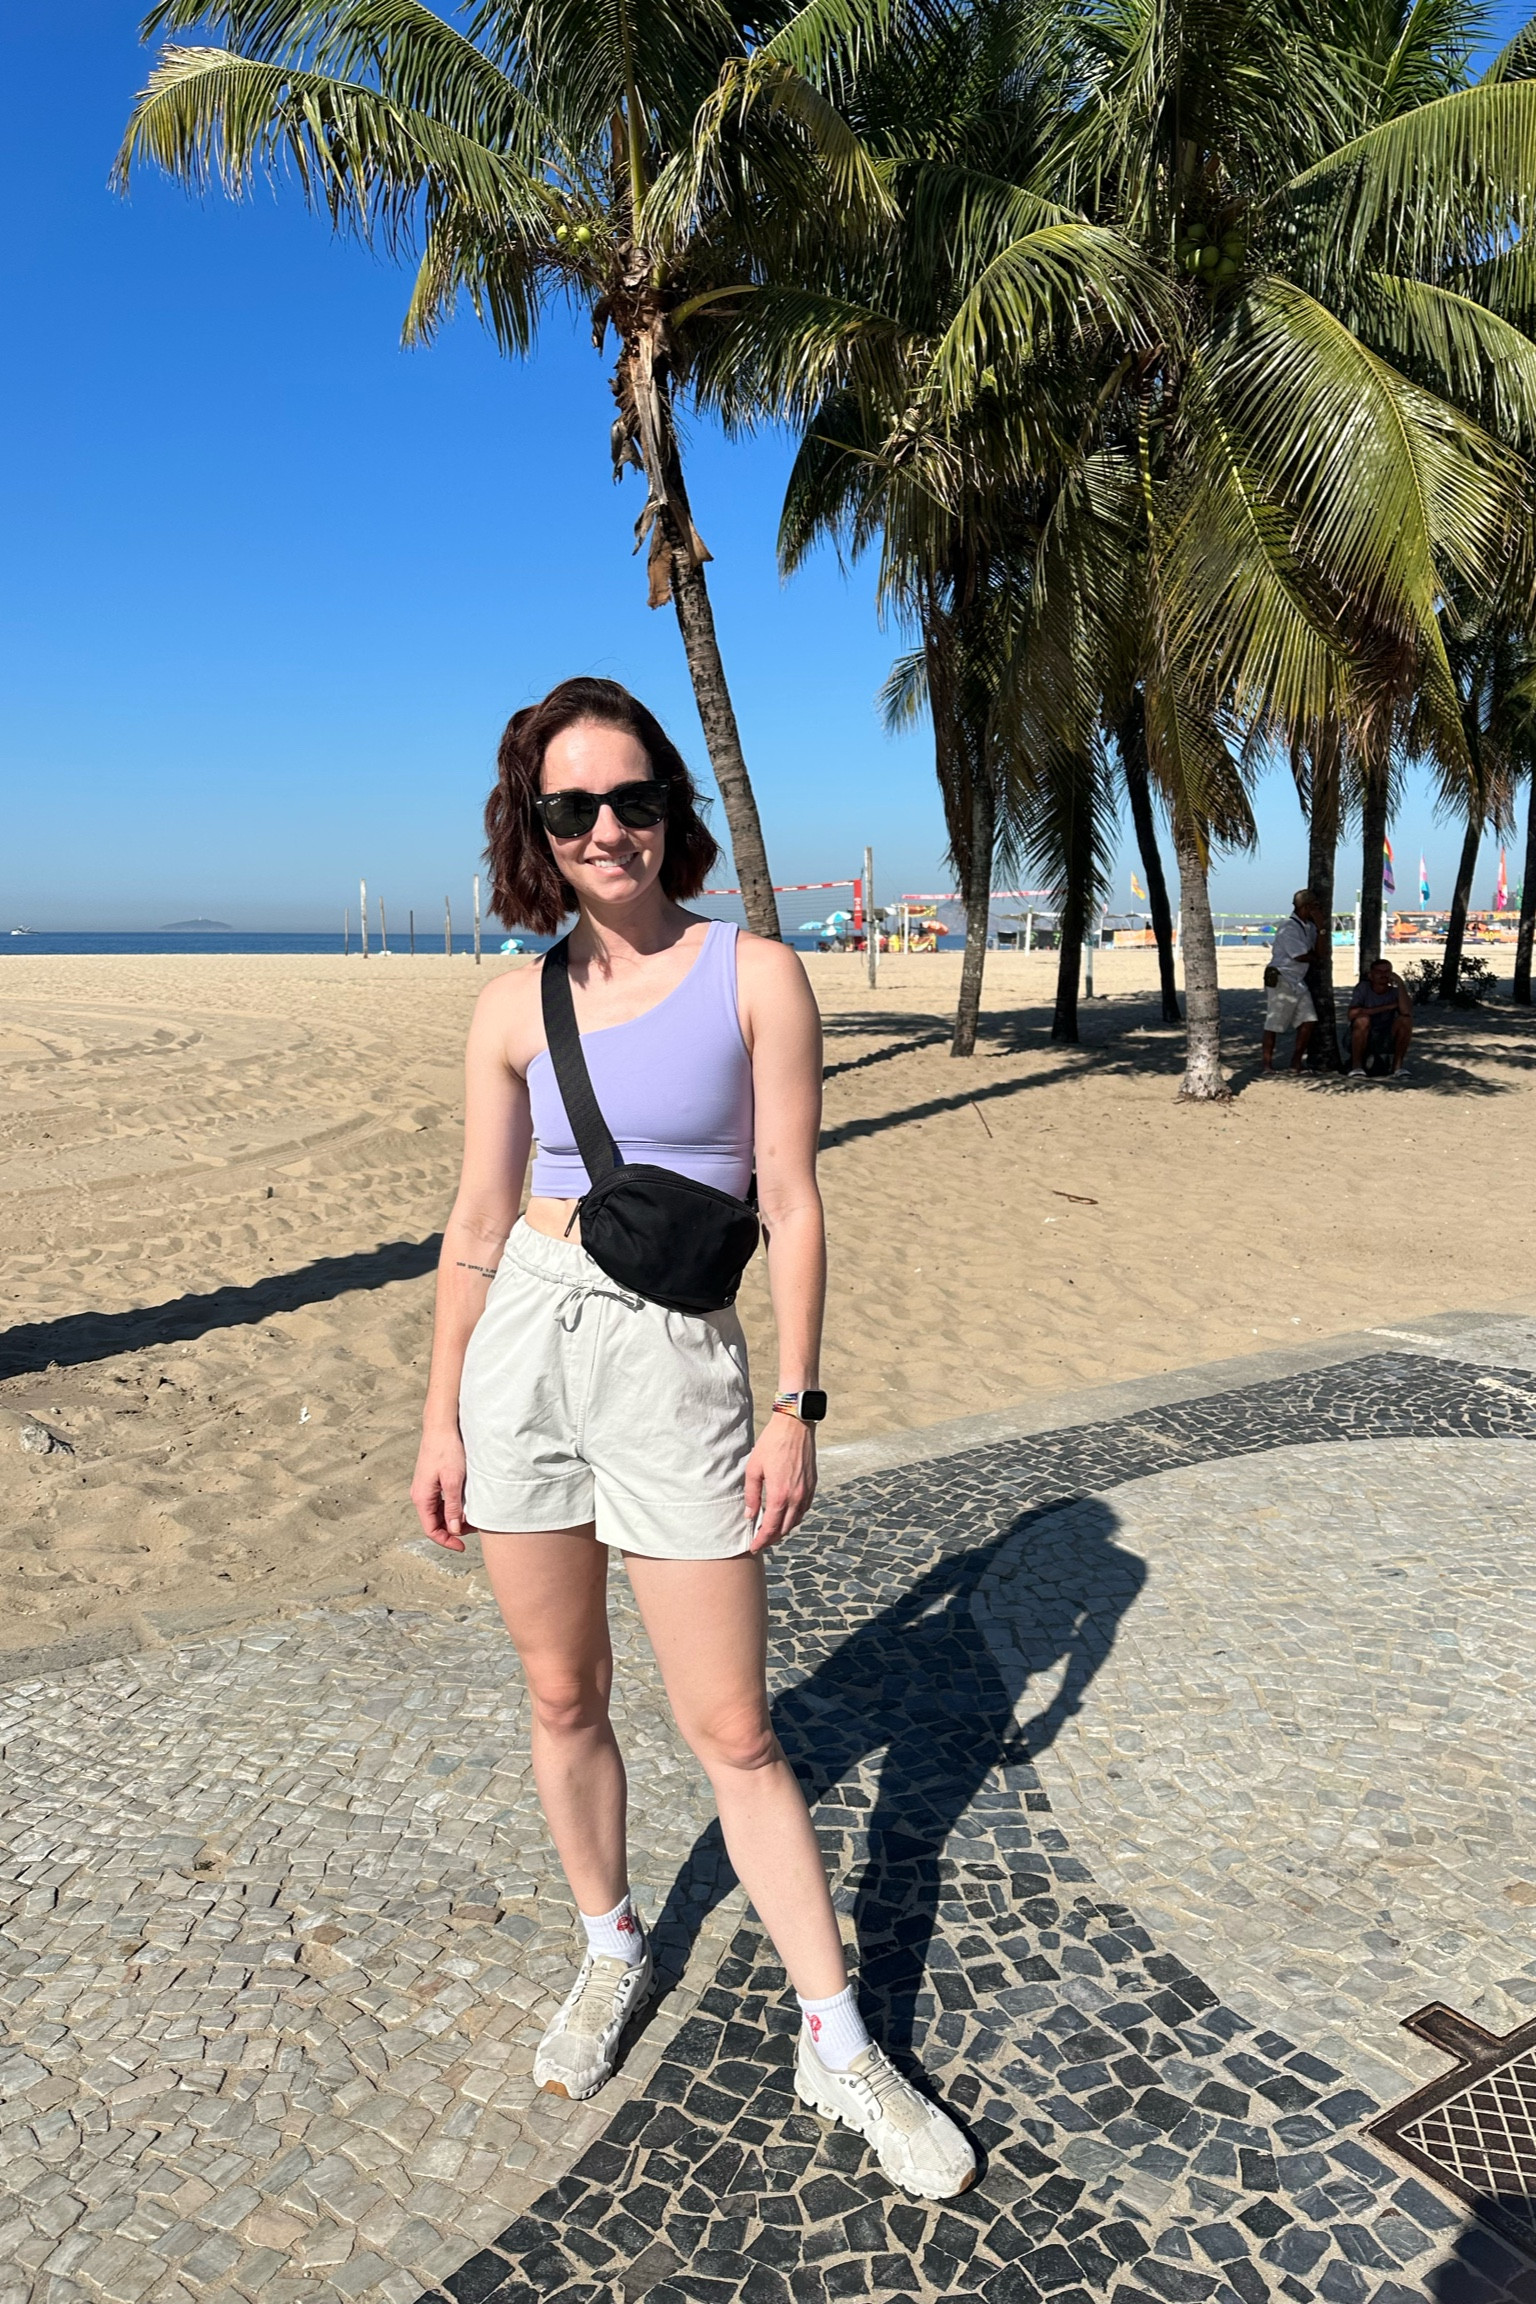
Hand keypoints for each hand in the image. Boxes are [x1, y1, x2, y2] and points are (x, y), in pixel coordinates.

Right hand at [411, 1425, 467, 1550]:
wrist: (441, 1426)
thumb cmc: (447, 1450)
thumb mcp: (453, 1481)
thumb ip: (453, 1507)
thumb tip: (453, 1530)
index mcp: (422, 1498)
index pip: (431, 1530)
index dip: (446, 1541)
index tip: (462, 1546)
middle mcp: (420, 1494)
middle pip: (435, 1522)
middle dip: (453, 1530)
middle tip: (473, 1529)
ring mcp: (425, 1487)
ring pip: (439, 1512)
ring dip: (454, 1518)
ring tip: (473, 1516)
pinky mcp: (432, 1480)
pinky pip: (441, 1501)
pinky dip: (453, 1506)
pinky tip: (467, 1503)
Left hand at [743, 1410, 816, 1552]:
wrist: (795, 1426)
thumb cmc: (771, 1444)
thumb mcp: (754, 1469)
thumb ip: (752, 1495)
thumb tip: (750, 1516)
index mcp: (780, 1495)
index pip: (771, 1527)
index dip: (762, 1540)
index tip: (754, 1547)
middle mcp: (796, 1497)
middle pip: (785, 1528)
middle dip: (772, 1538)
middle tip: (761, 1540)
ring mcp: (807, 1491)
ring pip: (796, 1520)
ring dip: (784, 1528)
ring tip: (772, 1529)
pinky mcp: (813, 1484)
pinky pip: (804, 1508)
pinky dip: (795, 1516)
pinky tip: (786, 1514)